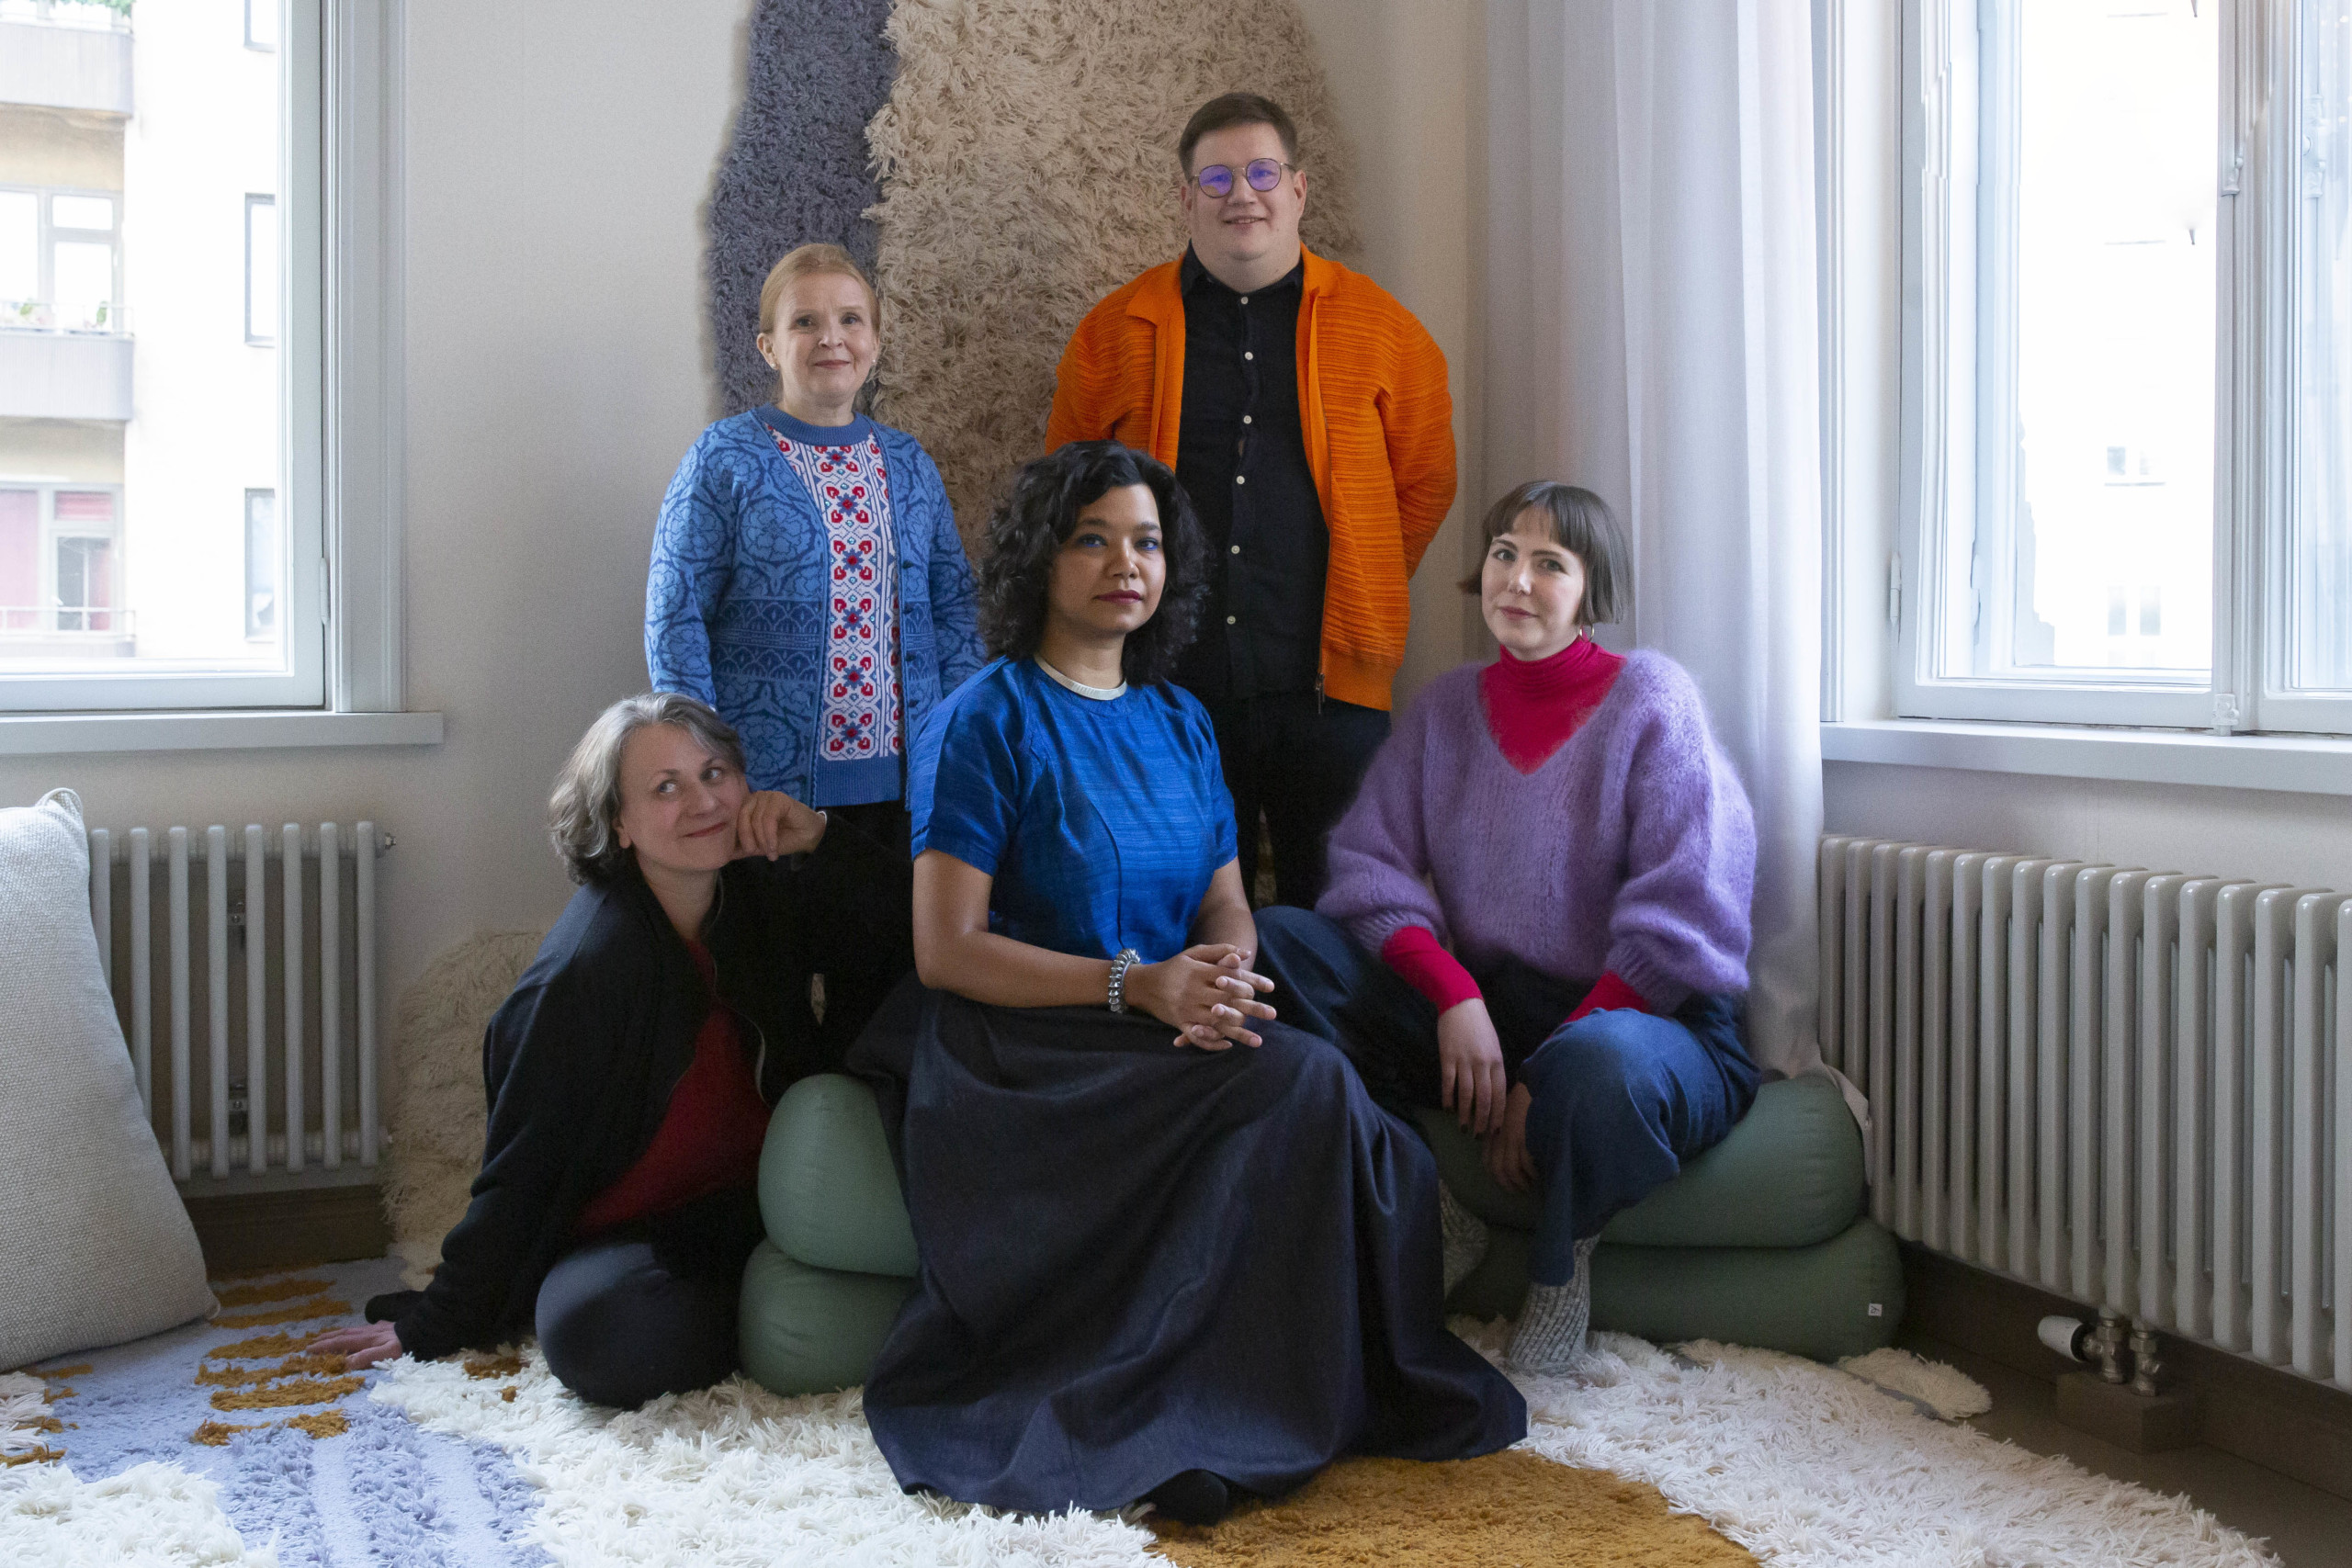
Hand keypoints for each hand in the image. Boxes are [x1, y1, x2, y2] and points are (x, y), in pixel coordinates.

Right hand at [309, 1320, 402, 1370]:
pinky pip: (359, 1330)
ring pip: (350, 1331)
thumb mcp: (387, 1354)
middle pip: (342, 1335)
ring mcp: (374, 1329)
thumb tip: (346, 1362)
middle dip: (325, 1339)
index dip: (324, 1346)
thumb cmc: (404, 1346)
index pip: (340, 1343)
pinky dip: (350, 1332)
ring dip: (335, 1334)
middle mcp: (367, 1332)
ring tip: (325, 1337)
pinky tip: (353, 1333)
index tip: (308, 1349)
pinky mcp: (382, 1328)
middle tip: (310, 1343)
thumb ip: (367, 1357)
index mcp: (365, 1339)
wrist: (421, 1331)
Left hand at [735, 791, 826, 859]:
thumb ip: (743, 847)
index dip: (738, 837)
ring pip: (756, 819)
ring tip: (770, 852)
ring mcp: (767, 796)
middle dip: (748, 838)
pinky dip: (770, 835)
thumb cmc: (784, 839)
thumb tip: (723, 854)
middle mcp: (755, 798)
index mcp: (747, 806)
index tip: (747, 852)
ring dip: (762, 840)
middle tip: (755, 852)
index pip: (734, 819)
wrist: (809, 837)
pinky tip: (775, 847)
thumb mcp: (760, 846)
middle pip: (742, 817)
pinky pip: (768, 818)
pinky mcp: (779, 798)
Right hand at [1129, 943, 1276, 1049]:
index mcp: (1198, 972)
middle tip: (1272, 1013)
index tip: (1270, 987)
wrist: (1143, 984)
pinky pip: (1198, 1036)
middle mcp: (1193, 991)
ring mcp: (1186, 1009)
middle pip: (1228, 1001)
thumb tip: (1245, 954)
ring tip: (1258, 1040)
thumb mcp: (1194, 954)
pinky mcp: (1179, 1023)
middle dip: (1252, 1008)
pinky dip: (1213, 1042)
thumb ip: (1220, 951)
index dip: (1252, 982)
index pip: (1231, 977)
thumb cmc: (1174, 966)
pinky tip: (1229, 1044)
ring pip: (1217, 1022)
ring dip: (1239, 1032)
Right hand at [1437, 998, 1507, 1135]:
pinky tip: (1448, 1108)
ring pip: (1467, 1095)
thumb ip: (1494, 1068)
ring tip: (1464, 1128)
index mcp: (1497, 1061)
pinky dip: (1448, 1098)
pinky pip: (1448, 1083)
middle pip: (1484, 1099)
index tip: (1495, 1131)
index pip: (1500, 1094)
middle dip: (1482, 1121)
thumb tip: (1493, 1093)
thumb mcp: (1494, 1046)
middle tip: (1479, 1136)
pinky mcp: (1447, 1058)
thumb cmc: (1479, 1026)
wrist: (1461, 1003)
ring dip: (1465, 1114)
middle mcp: (1483, 1064)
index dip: (1497, 1115)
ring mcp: (1464, 1061)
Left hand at [1482, 1083, 1535, 1192]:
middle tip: (1520, 1191)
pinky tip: (1539, 1174)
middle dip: (1508, 1184)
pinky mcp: (1524, 1137)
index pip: (1488, 1162)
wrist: (1532, 1086)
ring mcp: (1511, 1137)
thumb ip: (1504, 1134)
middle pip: (1498, 1169)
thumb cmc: (1522, 1101)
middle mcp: (1498, 1137)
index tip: (1507, 1184)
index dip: (1497, 1177)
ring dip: (1520, 1181)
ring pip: (1511, 1169)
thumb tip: (1510, 1155)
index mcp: (1493, 1133)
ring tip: (1530, 1185)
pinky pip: (1526, 1163)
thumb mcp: (1508, 1118)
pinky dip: (1532, 1172)